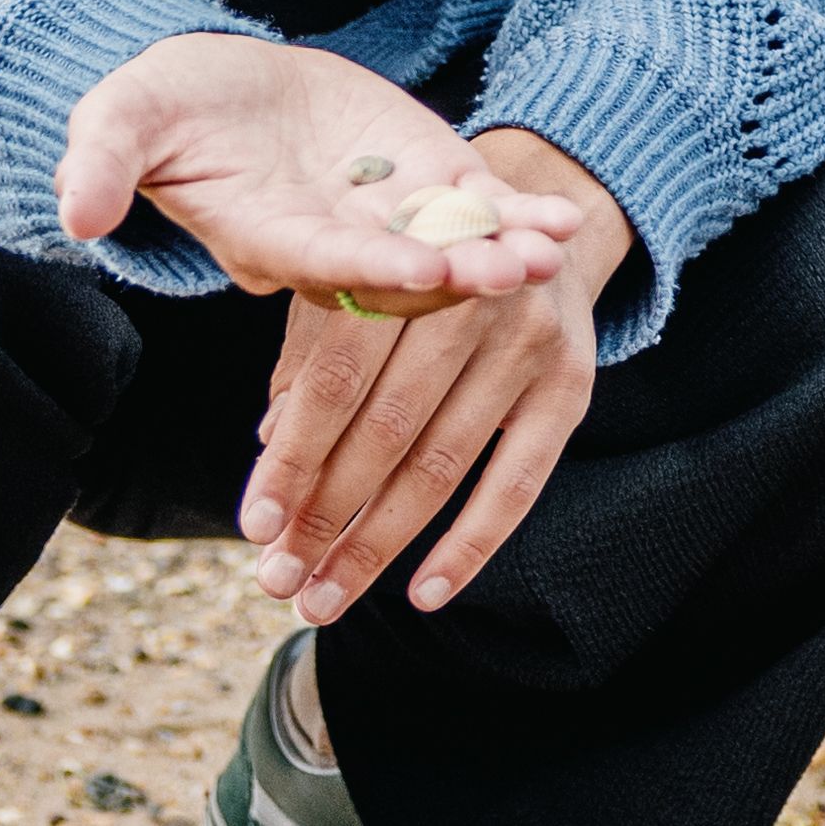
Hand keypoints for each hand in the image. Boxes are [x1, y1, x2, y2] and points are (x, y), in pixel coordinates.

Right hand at [53, 33, 588, 322]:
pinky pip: (475, 207)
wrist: (219, 90)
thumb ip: (105, 165)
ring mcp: (383, 216)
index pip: (322, 266)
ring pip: (449, 248)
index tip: (419, 273)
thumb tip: (78, 214)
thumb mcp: (122, 119)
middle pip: (400, 275)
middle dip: (456, 277)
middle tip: (510, 276)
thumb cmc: (163, 108)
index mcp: (267, 238)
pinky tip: (563, 219)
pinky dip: (517, 213)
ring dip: (501, 252)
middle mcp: (334, 243)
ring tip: (552, 250)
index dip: (371, 272)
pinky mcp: (419, 181)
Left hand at [241, 130, 622, 624]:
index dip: (292, 456)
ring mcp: (528, 341)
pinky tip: (424, 594)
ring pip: (440, 465)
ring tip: (324, 598)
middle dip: (324, 517)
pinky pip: (519, 482)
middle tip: (278, 580)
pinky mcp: (571, 384)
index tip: (254, 527)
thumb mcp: (360, 279)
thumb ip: (314, 351)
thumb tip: (269, 444)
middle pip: (384, 429)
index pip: (335, 377)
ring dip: (376, 545)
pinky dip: (471, 546)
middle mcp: (471, 296)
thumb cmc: (420, 264)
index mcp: (402, 263)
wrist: (533, 227)